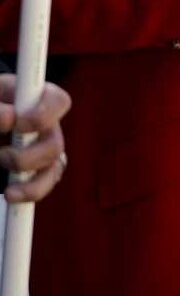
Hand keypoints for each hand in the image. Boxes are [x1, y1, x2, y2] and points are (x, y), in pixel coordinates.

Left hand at [0, 76, 69, 203]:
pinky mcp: (34, 173)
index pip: (59, 102)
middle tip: (3, 155)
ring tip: (3, 176)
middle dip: (28, 156)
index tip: (18, 124)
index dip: (44, 115)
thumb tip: (9, 118)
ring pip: (53, 169)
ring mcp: (42, 151)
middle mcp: (45, 127)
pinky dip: (29, 193)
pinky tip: (10, 193)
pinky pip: (42, 187)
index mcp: (37, 102)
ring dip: (28, 179)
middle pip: (55, 145)